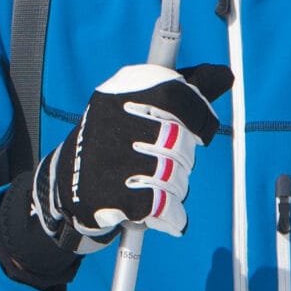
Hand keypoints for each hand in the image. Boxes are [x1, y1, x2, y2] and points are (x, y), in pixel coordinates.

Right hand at [0, 62, 231, 289]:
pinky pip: (166, 206)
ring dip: (174, 189)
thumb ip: (184, 94)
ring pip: (175, 175)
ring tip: (153, 188)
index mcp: (119, 93)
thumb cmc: (115, 144)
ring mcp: (109, 157)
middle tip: (164, 165)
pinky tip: (162, 214)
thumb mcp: (140, 109)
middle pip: (179, 139)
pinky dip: (171, 216)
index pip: (176, 94)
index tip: (196, 131)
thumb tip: (225, 74)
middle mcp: (110, 120)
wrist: (65, 188)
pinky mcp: (110, 195)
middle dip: (182, 159)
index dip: (197, 116)